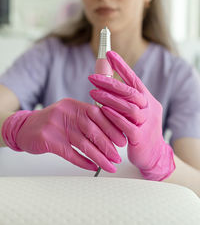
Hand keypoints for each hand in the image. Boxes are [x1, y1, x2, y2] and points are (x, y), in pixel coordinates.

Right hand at [2, 98, 125, 172]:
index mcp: (74, 105)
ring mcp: (56, 126)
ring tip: (109, 165)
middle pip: (92, 129)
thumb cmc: (52, 122)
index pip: (98, 114)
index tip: (122, 140)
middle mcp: (66, 112)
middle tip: (118, 156)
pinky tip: (93, 167)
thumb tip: (112, 131)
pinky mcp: (48, 140)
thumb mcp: (69, 113)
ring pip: (83, 143)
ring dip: (99, 156)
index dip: (112, 127)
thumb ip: (86, 118)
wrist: (25, 128)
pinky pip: (70, 153)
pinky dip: (83, 162)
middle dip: (108, 144)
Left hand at [89, 51, 174, 180]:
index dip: (122, 66)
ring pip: (129, 107)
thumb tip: (106, 82)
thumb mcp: (135, 111)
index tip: (109, 54)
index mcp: (147, 99)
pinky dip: (114, 116)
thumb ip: (124, 99)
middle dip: (110, 82)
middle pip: (130, 91)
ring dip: (109, 99)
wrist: (153, 155)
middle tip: (92, 77)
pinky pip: (127, 125)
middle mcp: (149, 108)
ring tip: (92, 92)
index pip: (134, 79)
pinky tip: (103, 110)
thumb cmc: (140, 130)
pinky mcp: (140, 137)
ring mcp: (146, 122)